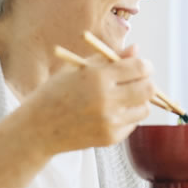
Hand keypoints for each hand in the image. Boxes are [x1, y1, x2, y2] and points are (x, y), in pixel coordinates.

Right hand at [19, 44, 155, 154]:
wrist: (38, 128)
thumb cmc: (56, 92)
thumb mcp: (78, 68)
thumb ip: (109, 58)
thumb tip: (136, 50)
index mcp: (97, 77)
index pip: (139, 68)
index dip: (145, 65)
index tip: (143, 66)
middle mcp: (106, 100)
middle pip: (148, 89)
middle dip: (147, 82)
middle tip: (139, 80)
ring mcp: (110, 121)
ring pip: (145, 108)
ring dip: (139, 101)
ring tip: (124, 97)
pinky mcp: (111, 138)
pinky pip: (133, 123)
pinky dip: (127, 116)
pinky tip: (111, 112)